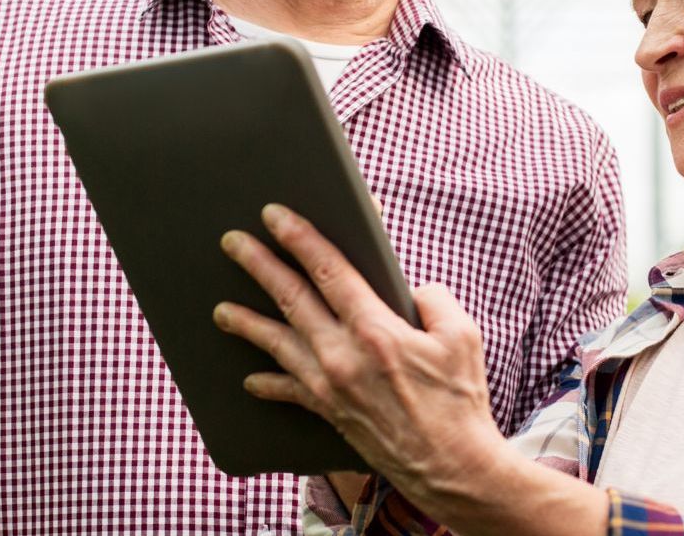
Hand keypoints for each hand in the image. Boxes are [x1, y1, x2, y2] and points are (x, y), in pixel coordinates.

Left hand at [215, 204, 509, 504]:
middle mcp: (343, 356)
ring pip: (278, 344)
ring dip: (246, 323)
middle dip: (259, 265)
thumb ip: (430, 298)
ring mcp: (330, 386)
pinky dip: (267, 384)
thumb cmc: (459, 400)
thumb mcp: (462, 335)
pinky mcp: (329, 412)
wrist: (450, 467)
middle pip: (291, 299)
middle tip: (233, 242)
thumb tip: (406, 289)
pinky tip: (250, 379)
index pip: (329, 271)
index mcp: (377, 330)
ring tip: (221, 310)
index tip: (276, 217)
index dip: (300, 239)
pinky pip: (288, 392)